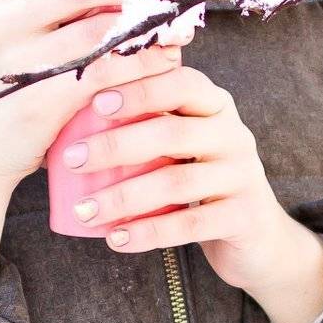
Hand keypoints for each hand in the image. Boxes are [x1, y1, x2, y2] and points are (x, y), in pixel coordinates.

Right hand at [0, 0, 183, 186]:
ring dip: (148, 27)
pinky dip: (141, 65)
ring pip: (99, 30)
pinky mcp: (37, 101)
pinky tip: (164, 62)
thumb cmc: (15, 79)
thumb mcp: (18, 28)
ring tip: (179, 28)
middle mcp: (2, 19)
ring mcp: (17, 60)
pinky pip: (103, 73)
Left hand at [60, 61, 322, 322]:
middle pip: (172, 133)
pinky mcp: (243, 217)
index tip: (95, 103)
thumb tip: (65, 118)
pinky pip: (189, 224)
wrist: (257, 237)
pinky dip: (148, 232)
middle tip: (72, 159)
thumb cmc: (199, 180)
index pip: (180, 83)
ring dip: (122, 197)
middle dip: (115, 145)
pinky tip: (116, 239)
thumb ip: (146, 125)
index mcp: (215, 105)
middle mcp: (234, 134)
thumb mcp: (183, 145)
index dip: (139, 90)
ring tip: (83, 210)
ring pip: (176, 182)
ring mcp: (242, 175)